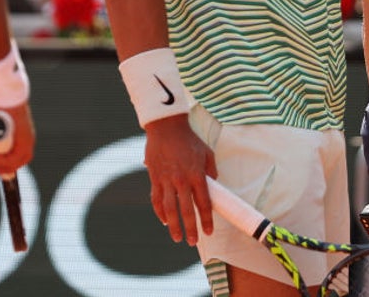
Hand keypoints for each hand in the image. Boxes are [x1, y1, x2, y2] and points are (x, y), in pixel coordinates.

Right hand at [0, 63, 36, 174]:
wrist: (3, 91)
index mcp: (19, 124)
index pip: (20, 146)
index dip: (10, 156)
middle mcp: (25, 131)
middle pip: (22, 156)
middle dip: (7, 164)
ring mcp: (26, 136)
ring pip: (19, 158)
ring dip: (3, 161)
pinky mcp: (25, 140)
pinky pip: (17, 158)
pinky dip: (5, 160)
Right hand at [143, 114, 216, 244]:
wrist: (166, 127)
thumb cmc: (189, 140)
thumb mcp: (207, 153)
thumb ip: (211, 171)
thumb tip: (214, 187)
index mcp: (196, 174)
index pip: (203, 203)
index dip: (206, 219)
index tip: (208, 231)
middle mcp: (181, 180)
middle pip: (186, 210)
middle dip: (190, 228)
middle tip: (192, 242)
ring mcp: (166, 180)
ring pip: (169, 208)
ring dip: (173, 225)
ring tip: (177, 237)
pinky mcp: (154, 178)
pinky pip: (156, 199)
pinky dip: (160, 212)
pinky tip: (164, 220)